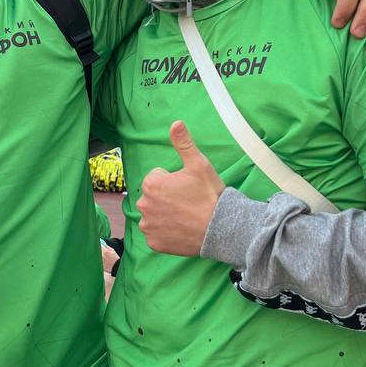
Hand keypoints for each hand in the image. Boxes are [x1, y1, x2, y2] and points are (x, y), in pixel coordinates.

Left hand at [137, 122, 223, 256]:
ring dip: (163, 214)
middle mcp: (144, 206)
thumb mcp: (199, 165)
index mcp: (151, 185)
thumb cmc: (209, 195)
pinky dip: (165, 232)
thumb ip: (183, 143)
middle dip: (166, 197)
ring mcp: (148, 226)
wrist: (221, 228)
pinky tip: (180, 229)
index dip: (173, 181)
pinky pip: (155, 234)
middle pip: (153, 196)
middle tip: (187, 202)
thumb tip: (175, 123)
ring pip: (153, 215)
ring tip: (185, 216)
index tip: (187, 188)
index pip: (156, 177)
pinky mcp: (154, 243)